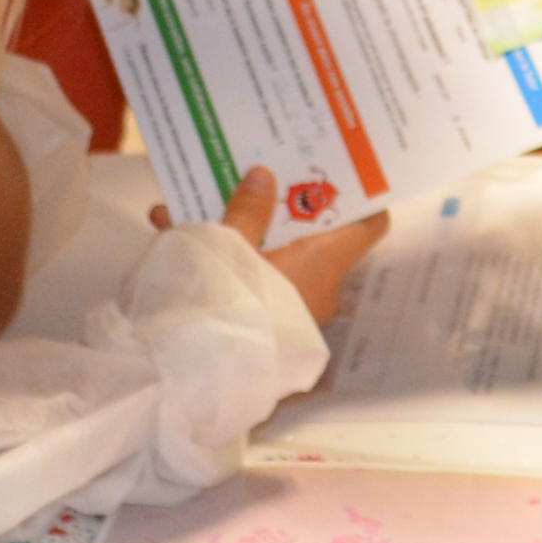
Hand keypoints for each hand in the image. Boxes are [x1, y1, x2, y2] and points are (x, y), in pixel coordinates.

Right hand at [151, 166, 387, 323]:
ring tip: (195, 199)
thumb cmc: (219, 302)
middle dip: (281, 205)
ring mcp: (289, 311)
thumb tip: (264, 175)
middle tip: (258, 170)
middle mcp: (316, 289)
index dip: (359, 196)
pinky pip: (246, 281)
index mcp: (322, 264)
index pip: (369, 227)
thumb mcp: (228, 242)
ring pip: (271, 256)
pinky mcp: (259, 326)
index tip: (335, 170)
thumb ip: (247, 209)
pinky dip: (218, 258)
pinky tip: (172, 228)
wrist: (186, 372)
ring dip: (237, 229)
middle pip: (313, 235)